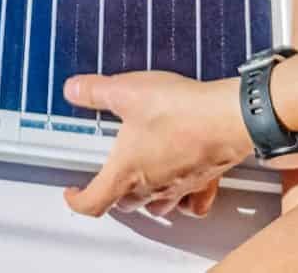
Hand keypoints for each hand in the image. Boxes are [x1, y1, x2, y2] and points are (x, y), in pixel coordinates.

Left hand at [62, 71, 250, 218]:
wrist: (225, 117)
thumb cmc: (179, 110)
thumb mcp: (125, 91)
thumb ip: (95, 91)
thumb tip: (73, 90)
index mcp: (127, 170)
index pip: (95, 201)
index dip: (78, 200)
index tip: (72, 193)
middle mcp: (153, 185)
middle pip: (125, 203)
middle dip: (111, 193)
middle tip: (105, 177)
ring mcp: (180, 187)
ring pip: (156, 206)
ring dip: (144, 198)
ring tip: (139, 182)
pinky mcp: (204, 181)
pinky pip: (192, 204)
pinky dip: (184, 201)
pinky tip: (183, 189)